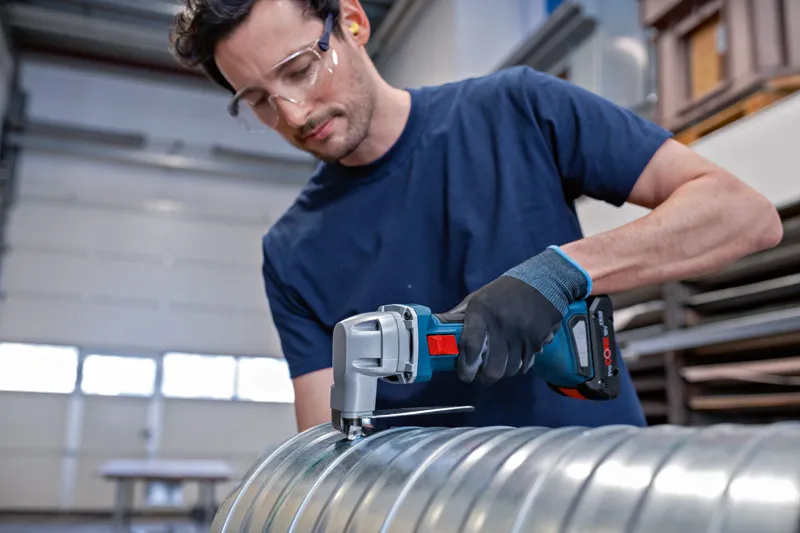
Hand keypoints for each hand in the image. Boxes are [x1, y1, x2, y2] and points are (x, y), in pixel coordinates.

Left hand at [452, 245, 592, 384]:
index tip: (465, 374)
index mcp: (482, 312)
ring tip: (499, 366)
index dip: (466, 366)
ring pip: (511, 370)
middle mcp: (502, 325)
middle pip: (494, 369)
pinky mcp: (538, 340)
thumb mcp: (478, 298)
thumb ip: (459, 316)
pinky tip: (515, 358)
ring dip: (503, 372)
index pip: (471, 345)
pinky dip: (520, 366)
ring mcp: (522, 334)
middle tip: (482, 376)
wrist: (543, 282)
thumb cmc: (504, 292)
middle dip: (486, 377)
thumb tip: (437, 331)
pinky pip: (527, 364)